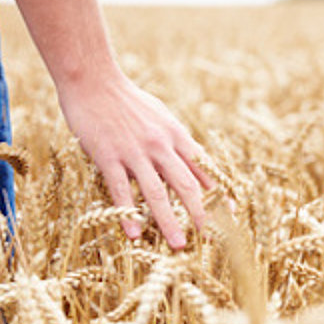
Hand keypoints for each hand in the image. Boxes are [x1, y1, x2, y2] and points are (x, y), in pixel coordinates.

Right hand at [56, 70, 213, 248]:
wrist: (93, 79)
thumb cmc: (128, 101)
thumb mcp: (162, 117)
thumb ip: (178, 141)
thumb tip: (198, 162)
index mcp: (176, 136)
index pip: (204, 169)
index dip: (219, 193)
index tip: (230, 214)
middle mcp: (160, 145)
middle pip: (187, 185)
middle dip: (200, 214)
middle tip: (208, 239)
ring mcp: (134, 151)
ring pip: (157, 193)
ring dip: (169, 221)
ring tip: (178, 244)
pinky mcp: (108, 155)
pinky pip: (121, 190)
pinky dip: (128, 213)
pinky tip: (134, 233)